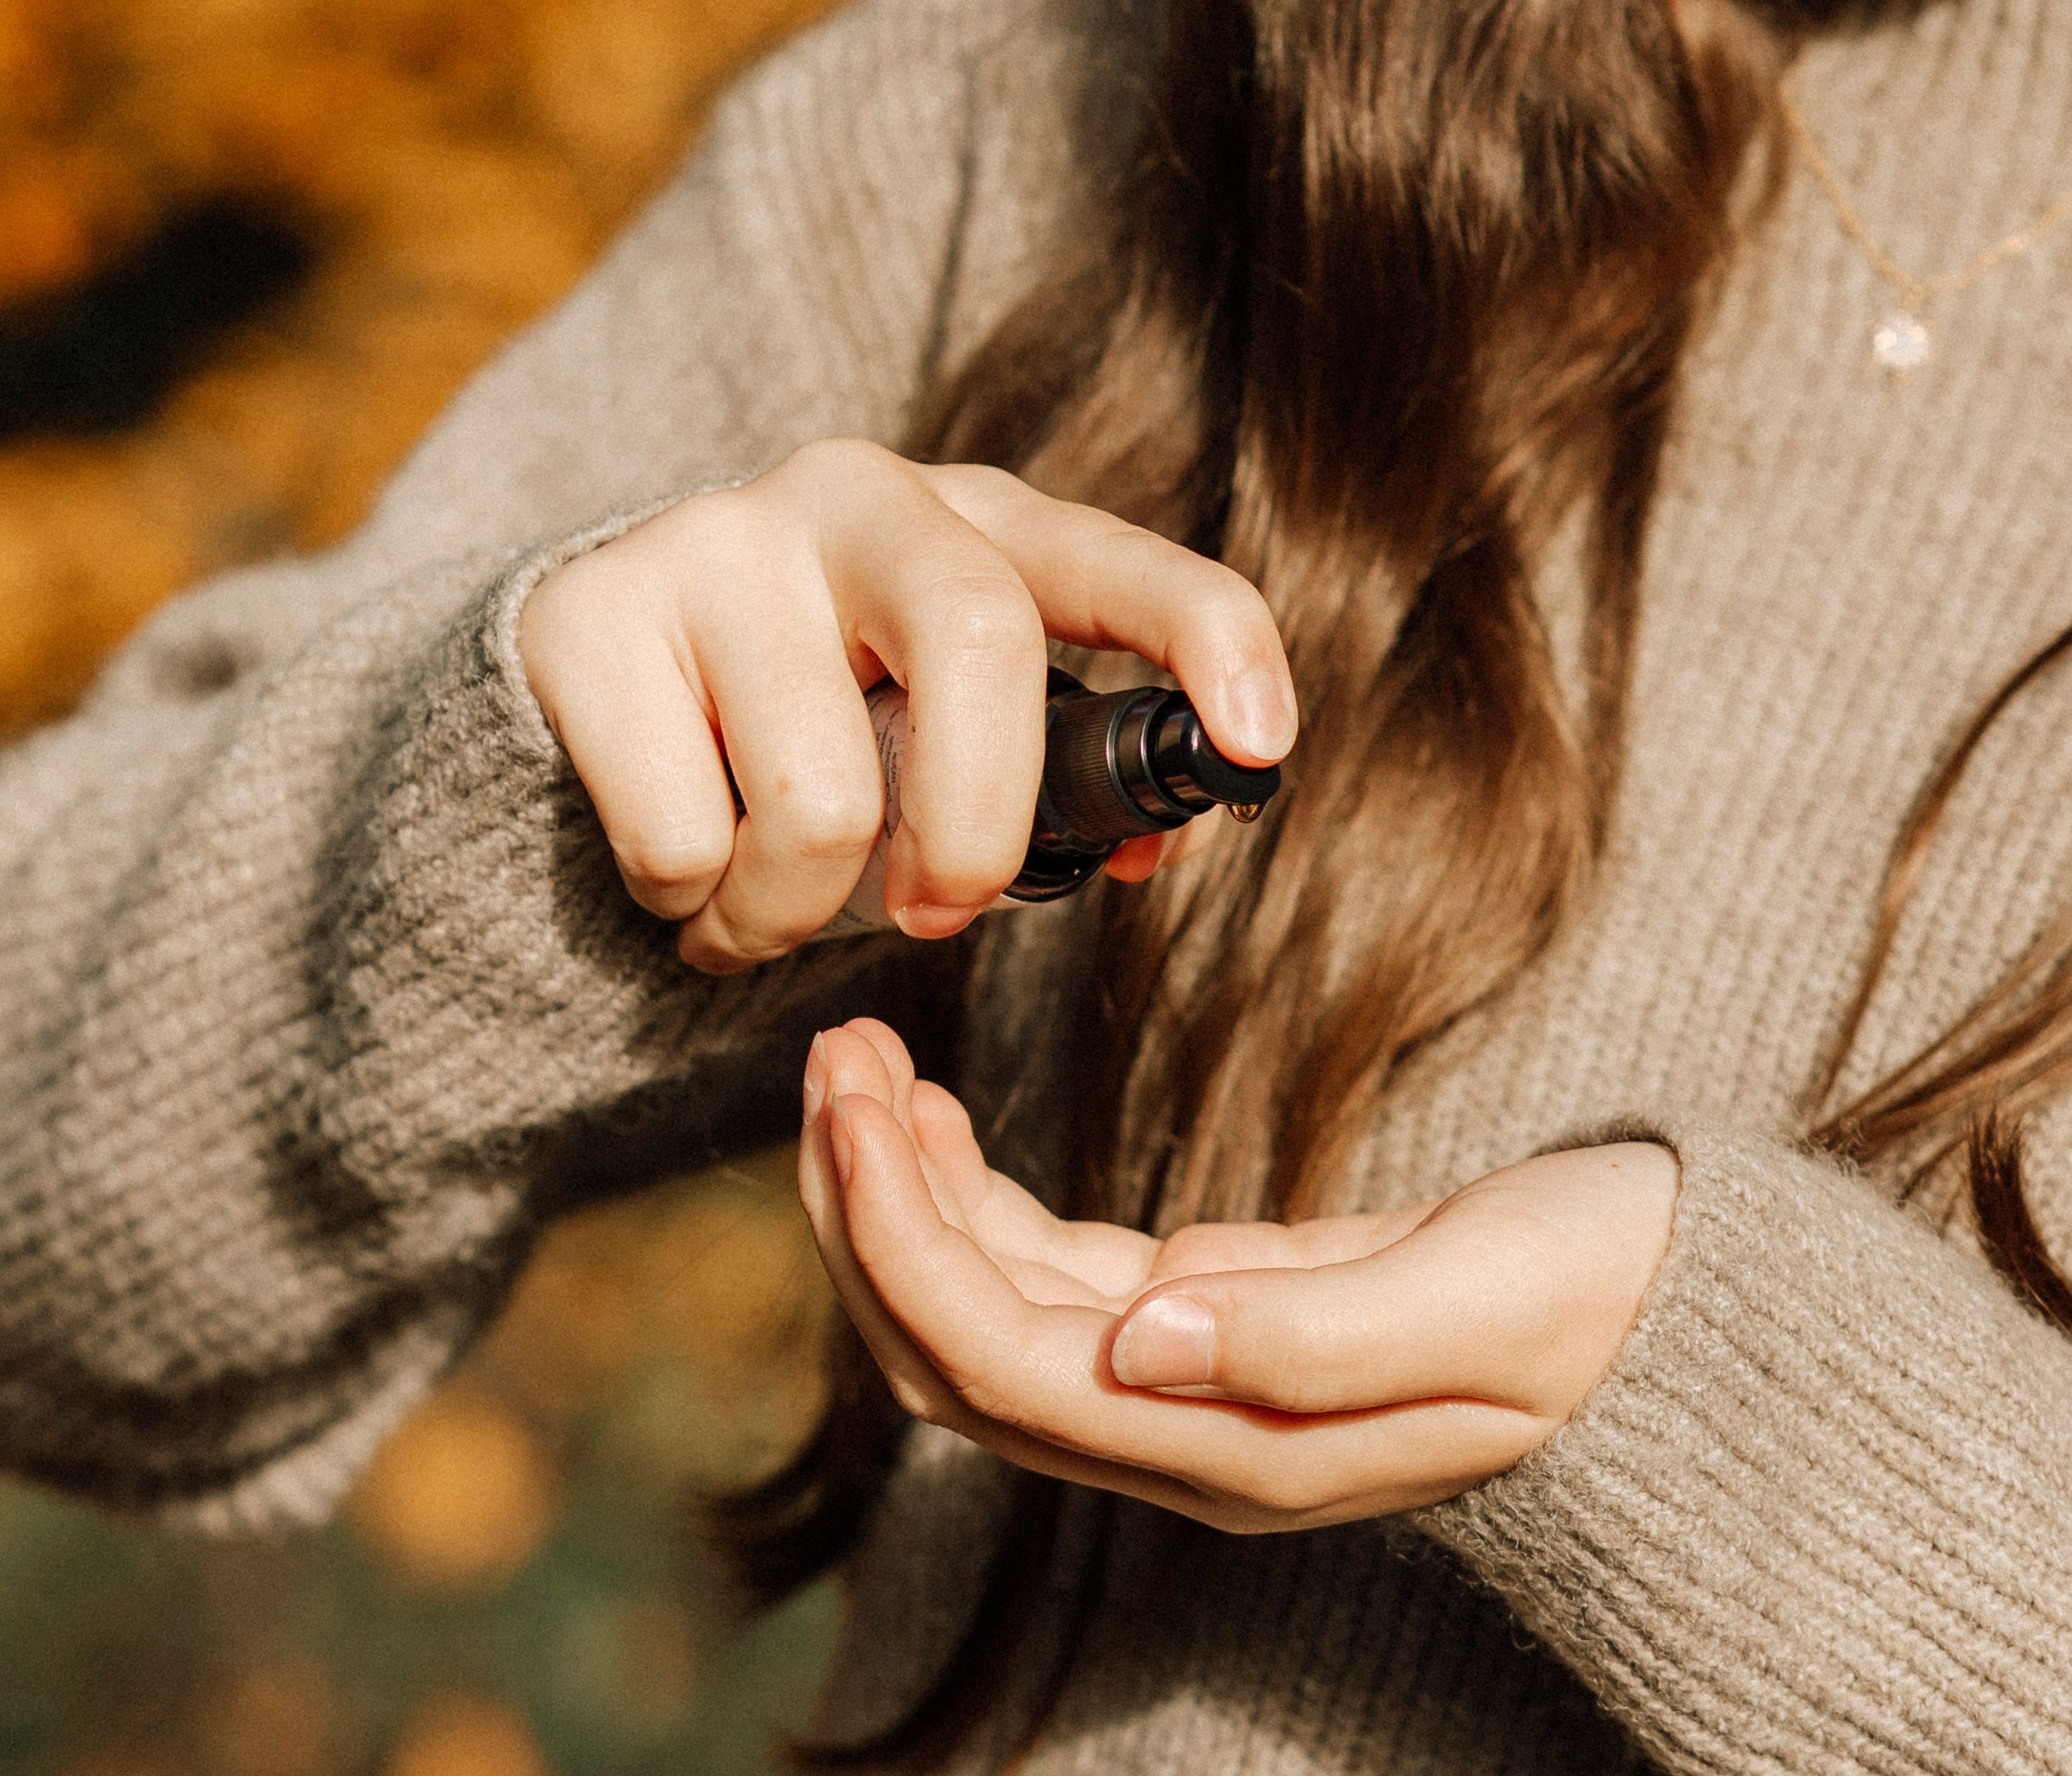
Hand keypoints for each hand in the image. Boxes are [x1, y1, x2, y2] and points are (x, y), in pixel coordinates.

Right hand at [517, 440, 1294, 974]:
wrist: (580, 682)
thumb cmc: (808, 720)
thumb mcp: (938, 728)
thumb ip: (1047, 779)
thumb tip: (1152, 847)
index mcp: (971, 523)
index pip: (1113, 558)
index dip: (1205, 637)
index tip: (1259, 743)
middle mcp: (852, 496)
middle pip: (976, 641)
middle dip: (975, 830)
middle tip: (929, 916)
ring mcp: (714, 539)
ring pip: (820, 795)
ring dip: (793, 913)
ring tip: (760, 900)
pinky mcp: (592, 613)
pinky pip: (678, 837)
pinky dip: (690, 904)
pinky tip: (679, 868)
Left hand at [799, 1018, 1675, 1531]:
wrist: (1679, 1310)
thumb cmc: (1600, 1301)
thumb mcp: (1484, 1309)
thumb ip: (1314, 1339)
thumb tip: (1138, 1342)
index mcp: (1236, 1445)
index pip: (1001, 1364)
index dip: (902, 1242)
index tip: (855, 1104)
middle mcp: (1187, 1429)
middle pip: (953, 1352)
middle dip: (862, 1213)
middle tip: (826, 1060)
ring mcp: (1186, 1377)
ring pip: (977, 1307)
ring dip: (895, 1193)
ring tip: (853, 1062)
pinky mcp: (1202, 1311)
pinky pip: (1037, 1267)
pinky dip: (963, 1189)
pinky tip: (930, 1113)